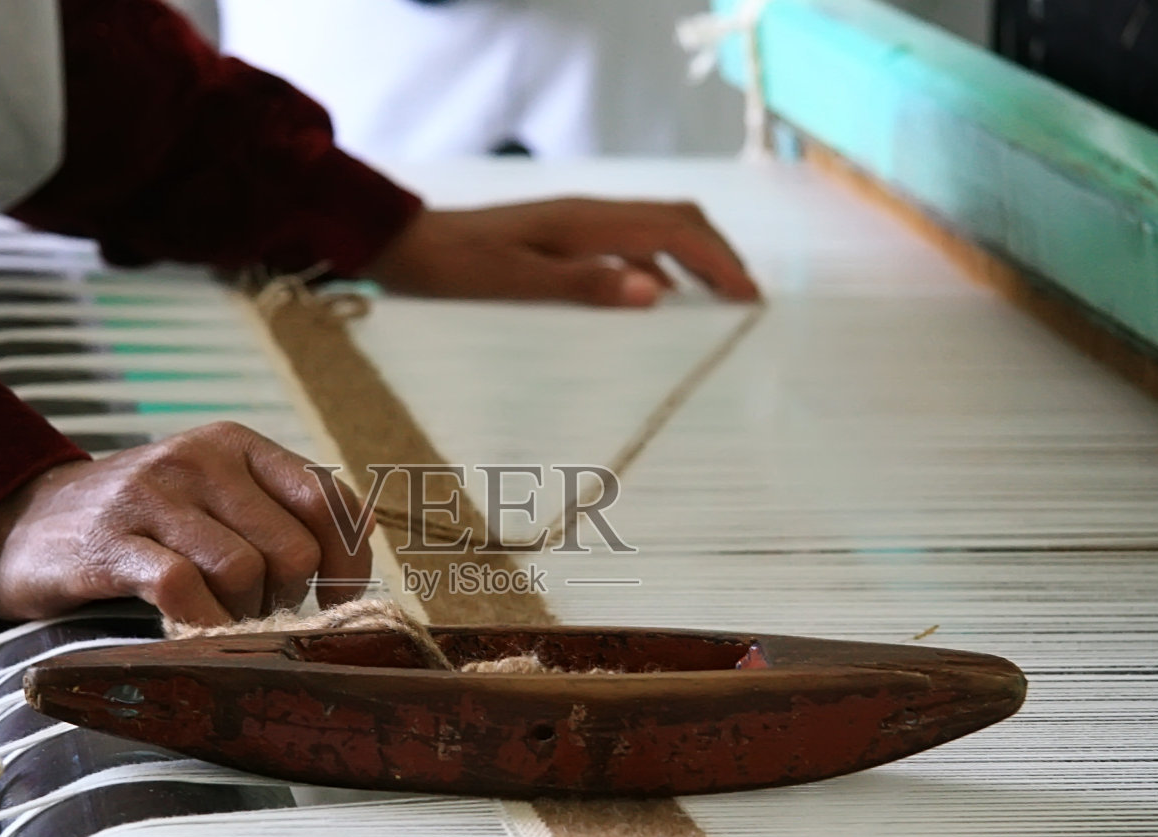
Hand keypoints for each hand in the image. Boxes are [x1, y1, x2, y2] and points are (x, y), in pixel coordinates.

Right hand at [0, 422, 372, 625]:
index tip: (335, 603)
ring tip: (215, 619)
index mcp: (237, 445)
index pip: (329, 499)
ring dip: (241, 615)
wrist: (20, 521)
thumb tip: (351, 575)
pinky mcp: (110, 542)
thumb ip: (276, 519)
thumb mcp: (212, 499)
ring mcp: (153, 496)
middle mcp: (200, 459)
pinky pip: (183, 592)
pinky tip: (188, 635)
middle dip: (287, 600)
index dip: (347, 563)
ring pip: (245, 572)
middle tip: (254, 613)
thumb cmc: (140, 524)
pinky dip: (200, 626)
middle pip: (293, 549)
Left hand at [365, 198, 759, 306]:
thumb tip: (655, 289)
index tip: (750, 301)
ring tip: (718, 303)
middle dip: (720, 255)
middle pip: (679, 219)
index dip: (720, 263)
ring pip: (658, 229)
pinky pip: (632, 242)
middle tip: (748, 303)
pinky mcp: (566, 235)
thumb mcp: (514, 283)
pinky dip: (663, 264)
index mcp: (587, 221)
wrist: (407, 247)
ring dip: (695, 259)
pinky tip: (658, 298)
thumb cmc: (454, 269)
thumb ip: (584, 284)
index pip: (677, 230)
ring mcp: (579, 222)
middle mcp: (591, 213)